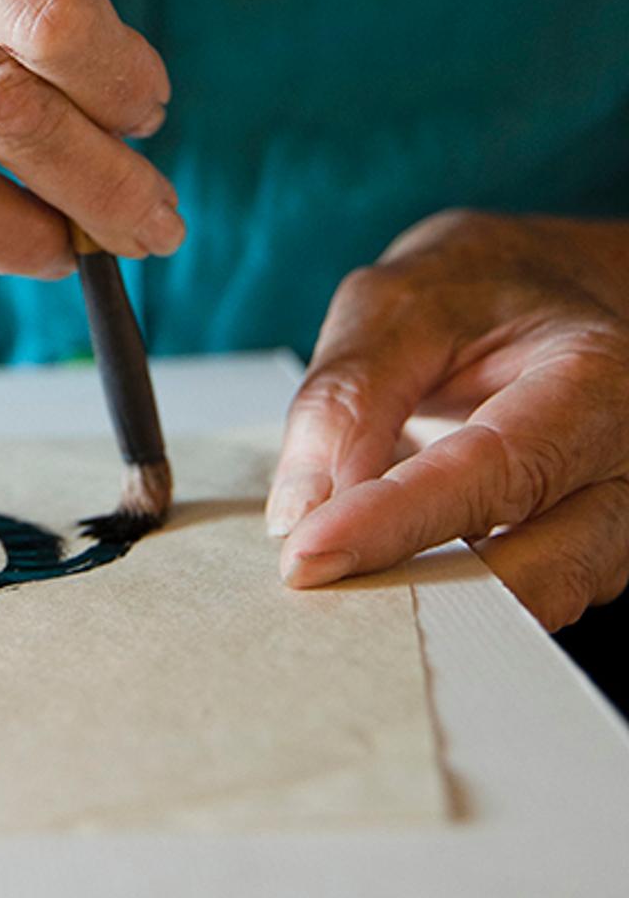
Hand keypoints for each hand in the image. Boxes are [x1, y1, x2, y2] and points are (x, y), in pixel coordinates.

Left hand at [269, 209, 628, 629]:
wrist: (552, 297)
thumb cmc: (482, 293)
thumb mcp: (401, 302)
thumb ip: (351, 393)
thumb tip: (301, 507)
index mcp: (596, 381)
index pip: (494, 471)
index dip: (396, 521)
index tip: (309, 553)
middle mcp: (625, 467)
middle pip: (534, 567)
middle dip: (419, 590)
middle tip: (310, 582)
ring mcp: (616, 526)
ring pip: (531, 603)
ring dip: (430, 605)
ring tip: (340, 578)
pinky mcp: (587, 562)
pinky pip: (518, 604)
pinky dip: (445, 601)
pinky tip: (383, 576)